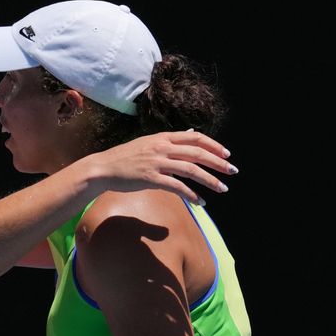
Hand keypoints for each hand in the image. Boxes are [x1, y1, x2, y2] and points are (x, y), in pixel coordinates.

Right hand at [93, 130, 237, 204]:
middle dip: (218, 163)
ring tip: (222, 189)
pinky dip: (192, 195)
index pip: (195, 138)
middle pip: (198, 153)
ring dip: (210, 180)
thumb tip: (191, 133)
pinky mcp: (151, 178)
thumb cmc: (124, 157)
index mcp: (162, 138)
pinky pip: (177, 187)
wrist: (103, 168)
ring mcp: (156, 163)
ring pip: (191, 170)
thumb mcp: (148, 143)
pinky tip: (201, 202)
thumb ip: (169, 140)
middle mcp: (162, 148)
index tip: (226, 154)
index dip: (214, 145)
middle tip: (232, 171)